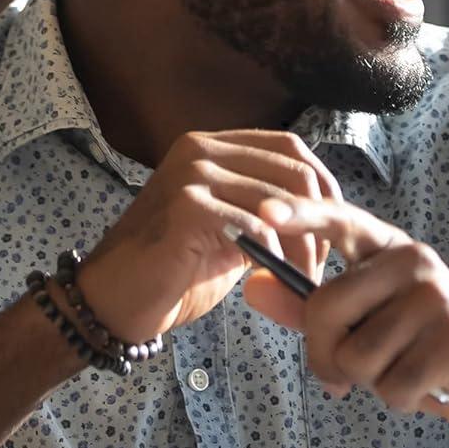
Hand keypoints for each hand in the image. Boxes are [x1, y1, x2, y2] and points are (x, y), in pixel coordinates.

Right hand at [76, 131, 342, 341]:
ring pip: (280, 200)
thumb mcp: (231, 229)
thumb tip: (321, 209)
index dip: (323, 186)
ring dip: (301, 246)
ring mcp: (192, 173)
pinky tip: (269, 276)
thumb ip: (266, 210)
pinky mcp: (187, 205)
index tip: (334, 228)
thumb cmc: (175, 271)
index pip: (290, 147)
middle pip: (293, 170)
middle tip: (319, 264)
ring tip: (299, 279)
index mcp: (212, 146)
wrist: (115, 301)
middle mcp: (201, 148)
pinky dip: (273, 255)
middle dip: (319, 220)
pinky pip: (255, 224)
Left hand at [243, 195, 448, 444]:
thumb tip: (252, 288)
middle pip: (326, 309)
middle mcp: (413, 262)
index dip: (301, 215)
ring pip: (356, 356)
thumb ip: (307, 307)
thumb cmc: (421, 346)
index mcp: (388, 249)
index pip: (340, 221)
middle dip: (327, 356)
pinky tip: (426, 386)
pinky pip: (392, 385)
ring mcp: (438, 297)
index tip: (264, 211)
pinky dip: (400, 400)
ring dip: (371, 382)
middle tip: (351, 372)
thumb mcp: (366, 322)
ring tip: (403, 371)